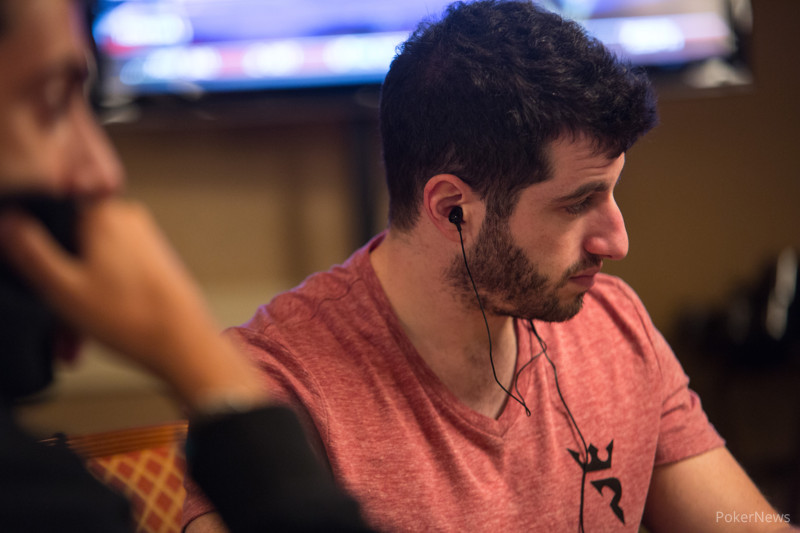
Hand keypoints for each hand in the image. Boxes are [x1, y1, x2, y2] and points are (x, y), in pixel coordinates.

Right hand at [0, 197, 266, 410]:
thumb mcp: (62, 287)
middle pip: (72, 244)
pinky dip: (99, 301)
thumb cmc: (133, 319)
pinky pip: (113, 277)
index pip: (50, 212)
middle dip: (58, 285)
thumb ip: (30, 250)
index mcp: (104, 214)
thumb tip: (7, 221)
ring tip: (73, 338)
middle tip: (55, 321)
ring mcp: (144, 241)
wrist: (185, 345)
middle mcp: (128, 220)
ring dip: (77, 300)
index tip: (32, 278)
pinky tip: (93, 331)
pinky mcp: (154, 262)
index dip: (34, 247)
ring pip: (91, 266)